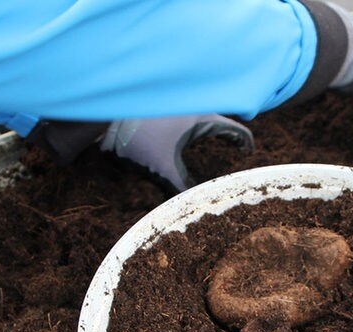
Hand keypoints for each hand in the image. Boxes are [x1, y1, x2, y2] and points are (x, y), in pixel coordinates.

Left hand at [99, 115, 253, 190]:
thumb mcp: (162, 168)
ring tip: (217, 141)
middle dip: (230, 133)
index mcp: (201, 118)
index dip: (244, 142)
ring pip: (204, 114)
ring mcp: (178, 104)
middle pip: (221, 119)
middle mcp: (193, 106)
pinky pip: (188, 113)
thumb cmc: (136, 139)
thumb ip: (181, 188)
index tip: (248, 152)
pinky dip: (195, 124)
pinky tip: (187, 134)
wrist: (104, 116)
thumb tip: (195, 206)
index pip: (234, 129)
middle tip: (237, 147)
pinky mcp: (163, 106)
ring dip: (212, 127)